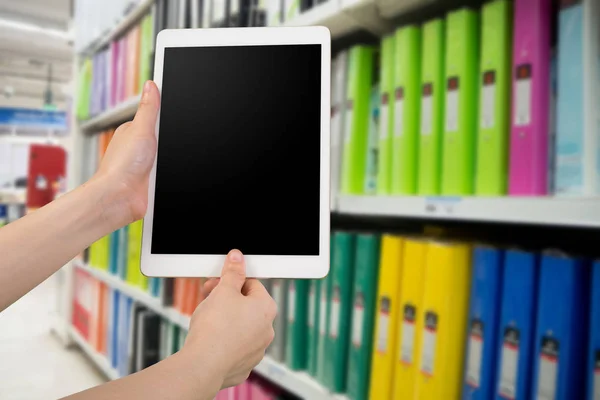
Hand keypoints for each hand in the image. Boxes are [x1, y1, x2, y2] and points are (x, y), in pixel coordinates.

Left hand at [92, 81, 159, 228]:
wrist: (119, 197)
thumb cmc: (121, 165)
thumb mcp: (140, 129)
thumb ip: (148, 108)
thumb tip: (150, 85)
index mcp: (132, 131)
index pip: (155, 118)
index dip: (164, 119)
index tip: (166, 124)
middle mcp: (137, 147)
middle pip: (162, 137)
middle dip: (168, 141)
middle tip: (164, 147)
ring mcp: (143, 164)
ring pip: (165, 156)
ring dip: (166, 160)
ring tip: (160, 164)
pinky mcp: (149, 180)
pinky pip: (164, 173)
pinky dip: (165, 175)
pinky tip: (163, 175)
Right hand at [183, 250, 275, 388]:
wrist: (204, 364)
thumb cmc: (215, 328)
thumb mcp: (223, 290)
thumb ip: (233, 272)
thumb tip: (237, 258)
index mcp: (266, 308)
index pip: (251, 284)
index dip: (230, 281)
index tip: (216, 283)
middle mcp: (266, 330)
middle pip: (246, 306)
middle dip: (226, 299)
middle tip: (208, 298)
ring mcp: (256, 350)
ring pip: (240, 327)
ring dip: (225, 320)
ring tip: (207, 320)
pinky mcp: (243, 365)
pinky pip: (233, 347)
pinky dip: (223, 341)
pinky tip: (209, 340)